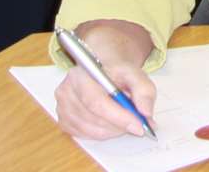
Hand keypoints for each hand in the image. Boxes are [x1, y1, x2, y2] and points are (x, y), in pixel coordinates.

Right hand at [53, 22, 157, 140]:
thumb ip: (144, 90)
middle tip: (138, 123)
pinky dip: (103, 133)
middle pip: (95, 118)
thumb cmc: (115, 73)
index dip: (119, 117)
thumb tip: (146, 112)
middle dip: (120, 125)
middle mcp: (67, 90)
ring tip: (123, 117)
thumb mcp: (134, 73)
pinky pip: (86, 136)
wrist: (101, 71)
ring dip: (113, 130)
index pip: (97, 102)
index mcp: (82, 73)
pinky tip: (109, 121)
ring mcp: (62, 107)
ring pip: (92, 130)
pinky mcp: (64, 120)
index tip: (139, 126)